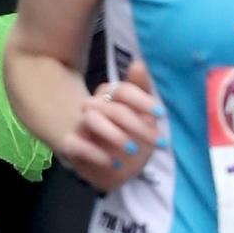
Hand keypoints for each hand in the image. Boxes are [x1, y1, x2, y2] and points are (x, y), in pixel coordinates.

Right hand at [60, 60, 164, 190]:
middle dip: (136, 124)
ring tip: (132, 150)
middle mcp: (93, 107)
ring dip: (115, 135)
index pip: (121, 90)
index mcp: (109, 96)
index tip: (161, 115)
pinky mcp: (72, 145)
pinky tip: (114, 163)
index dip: (142, 100)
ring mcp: (80, 125)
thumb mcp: (143, 117)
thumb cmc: (131, 137)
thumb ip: (141, 90)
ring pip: (92, 120)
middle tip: (157, 141)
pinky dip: (95, 154)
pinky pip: (76, 144)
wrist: (117, 169)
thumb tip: (137, 63)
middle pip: (111, 107)